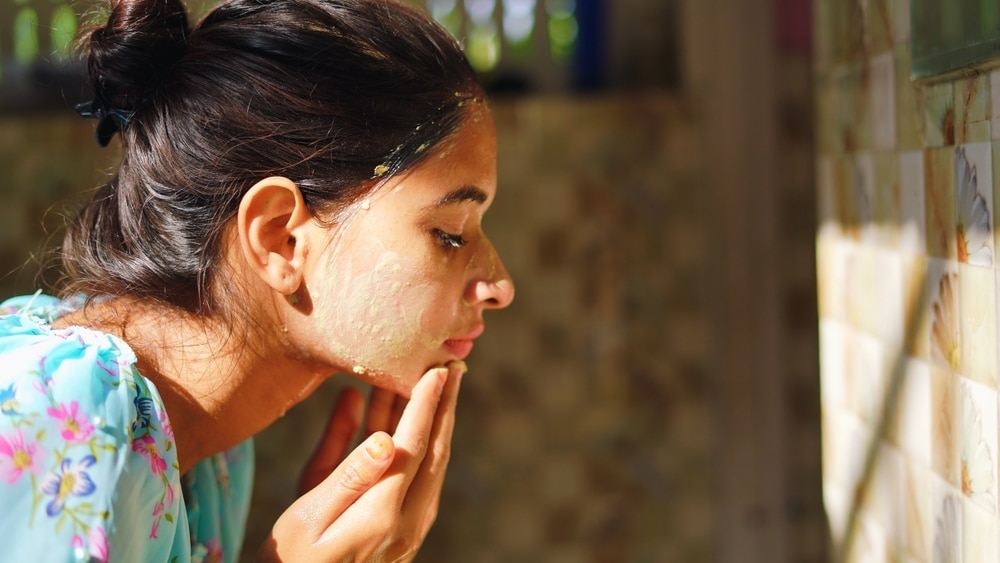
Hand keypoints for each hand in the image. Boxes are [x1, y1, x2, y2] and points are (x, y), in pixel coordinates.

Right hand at [259, 360, 465, 561]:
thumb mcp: (307, 518)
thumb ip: (348, 476)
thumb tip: (387, 438)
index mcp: (383, 513)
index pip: (413, 446)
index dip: (425, 405)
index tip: (438, 371)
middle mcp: (404, 521)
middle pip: (431, 451)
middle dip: (442, 406)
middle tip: (452, 366)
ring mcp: (406, 528)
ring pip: (424, 463)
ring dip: (427, 421)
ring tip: (430, 382)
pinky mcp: (397, 531)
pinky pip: (407, 477)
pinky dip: (403, 442)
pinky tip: (381, 414)